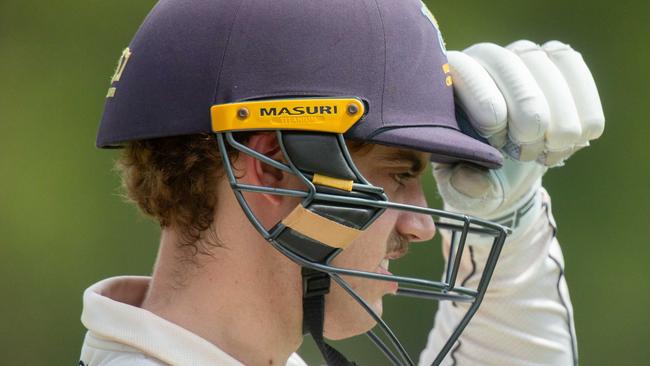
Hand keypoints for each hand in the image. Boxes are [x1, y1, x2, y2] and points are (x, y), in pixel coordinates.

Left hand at [434, 40, 604, 229]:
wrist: (508, 172)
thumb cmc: (476, 174)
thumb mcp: (462, 190)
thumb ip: (461, 188)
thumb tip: (467, 177)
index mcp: (448, 81)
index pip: (466, 71)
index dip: (487, 106)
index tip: (496, 142)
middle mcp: (486, 57)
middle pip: (513, 66)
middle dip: (527, 119)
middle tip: (524, 155)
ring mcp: (524, 55)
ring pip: (551, 69)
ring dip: (558, 122)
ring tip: (545, 153)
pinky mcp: (559, 61)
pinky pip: (580, 76)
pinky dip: (583, 116)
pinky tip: (569, 142)